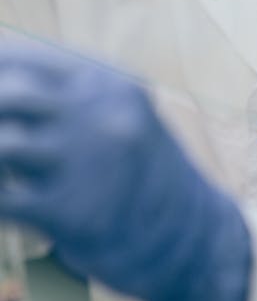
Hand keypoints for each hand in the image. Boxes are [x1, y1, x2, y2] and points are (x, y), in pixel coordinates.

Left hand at [0, 41, 251, 300]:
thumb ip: (67, 100)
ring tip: (3, 171)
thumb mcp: (119, 118)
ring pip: (3, 142)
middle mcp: (101, 113)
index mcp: (109, 83)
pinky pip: (4, 200)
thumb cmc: (142, 176)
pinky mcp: (74, 212)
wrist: (193, 239)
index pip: (22, 60)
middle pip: (8, 93)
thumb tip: (1, 90)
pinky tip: (4, 204)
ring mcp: (90, 160)